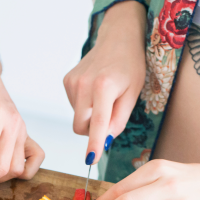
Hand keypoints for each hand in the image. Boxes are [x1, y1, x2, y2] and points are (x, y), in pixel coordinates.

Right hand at [63, 0, 146, 161]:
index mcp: (103, 87)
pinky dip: (85, 105)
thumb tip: (103, 142)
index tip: (90, 161)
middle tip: (110, 116)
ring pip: (77, 118)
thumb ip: (118, 121)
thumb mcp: (132, 94)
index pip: (97, 124)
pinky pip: (74, 106)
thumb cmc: (130, 66)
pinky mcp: (67, 81)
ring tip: (104, 96)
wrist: (118, 39)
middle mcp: (84, 84)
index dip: (94, 144)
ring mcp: (72, 82)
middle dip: (93, 130)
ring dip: (90, 116)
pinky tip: (94, 90)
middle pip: (80, 126)